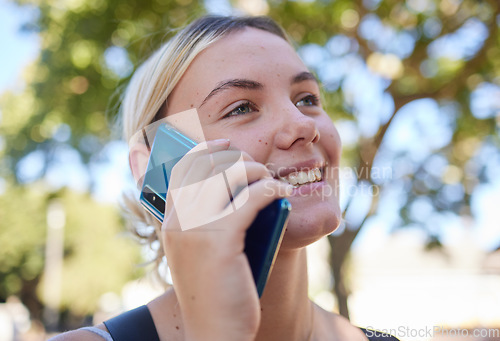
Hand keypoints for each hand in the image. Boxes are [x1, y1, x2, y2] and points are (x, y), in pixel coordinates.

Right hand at [161, 139, 291, 340]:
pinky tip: (282, 194)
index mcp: (170, 223)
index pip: (182, 170)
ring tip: (272, 183)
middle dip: (236, 158)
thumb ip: (211, 224)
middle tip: (258, 168)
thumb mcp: (205, 255)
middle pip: (207, 165)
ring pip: (231, 176)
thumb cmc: (216, 295)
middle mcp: (178, 221)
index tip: (226, 144)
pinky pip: (253, 197)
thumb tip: (242, 195)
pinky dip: (271, 189)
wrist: (215, 335)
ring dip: (257, 172)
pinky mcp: (221, 240)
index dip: (204, 150)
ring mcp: (196, 229)